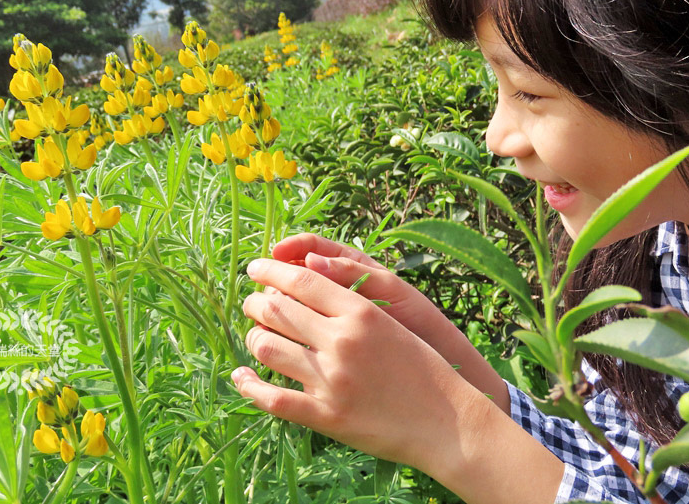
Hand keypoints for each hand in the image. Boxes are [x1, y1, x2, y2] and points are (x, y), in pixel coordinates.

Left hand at [234, 258, 485, 469]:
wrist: (447, 421)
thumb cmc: (423, 367)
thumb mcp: (392, 320)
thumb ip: (351, 301)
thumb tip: (308, 277)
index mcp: (360, 312)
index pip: (301, 280)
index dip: (271, 269)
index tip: (255, 267)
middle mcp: (341, 341)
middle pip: (277, 309)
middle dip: (255, 302)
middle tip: (250, 301)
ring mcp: (330, 380)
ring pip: (267, 348)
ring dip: (253, 337)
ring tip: (255, 334)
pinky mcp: (324, 416)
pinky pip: (271, 398)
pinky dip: (248, 385)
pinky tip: (242, 377)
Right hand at [271, 233, 441, 342]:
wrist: (434, 358)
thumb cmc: (416, 317)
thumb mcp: (389, 289)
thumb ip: (353, 272)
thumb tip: (312, 259)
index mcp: (348, 265)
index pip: (310, 246)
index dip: (290, 247)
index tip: (274, 253)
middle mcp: (333, 289)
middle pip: (293, 276)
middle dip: (276, 278)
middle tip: (267, 287)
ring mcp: (327, 317)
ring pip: (290, 305)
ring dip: (275, 306)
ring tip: (267, 313)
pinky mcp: (324, 343)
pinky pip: (297, 335)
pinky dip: (284, 334)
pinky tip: (277, 339)